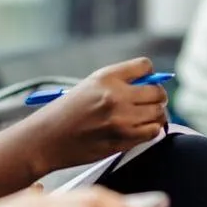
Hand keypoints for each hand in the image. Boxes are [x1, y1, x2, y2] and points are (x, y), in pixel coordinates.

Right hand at [21, 57, 169, 171]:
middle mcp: (116, 96)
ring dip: (157, 114)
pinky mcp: (123, 140)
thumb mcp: (89, 86)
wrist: (47, 139)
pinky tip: (140, 129)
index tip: (146, 81)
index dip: (149, 73)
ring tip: (146, 116)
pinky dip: (150, 130)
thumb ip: (118, 82)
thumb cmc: (66, 112)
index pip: (145, 66)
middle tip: (151, 101)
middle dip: (157, 96)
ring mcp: (121, 120)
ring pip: (159, 113)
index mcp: (106, 77)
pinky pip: (152, 132)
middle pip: (157, 92)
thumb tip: (149, 83)